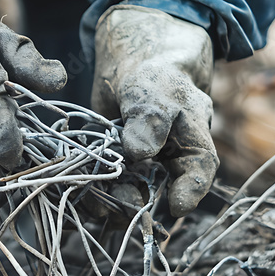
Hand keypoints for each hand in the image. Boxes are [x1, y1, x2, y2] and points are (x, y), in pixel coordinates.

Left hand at [91, 5, 217, 216]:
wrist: (129, 69)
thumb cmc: (154, 77)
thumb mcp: (155, 92)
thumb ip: (150, 120)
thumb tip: (139, 151)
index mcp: (192, 147)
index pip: (199, 174)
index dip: (190, 193)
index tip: (175, 206)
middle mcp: (167, 166)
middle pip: (156, 196)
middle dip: (135, 204)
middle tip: (116, 202)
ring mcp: (140, 171)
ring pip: (128, 197)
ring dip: (108, 200)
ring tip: (91, 196)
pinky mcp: (113, 169)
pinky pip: (104, 188)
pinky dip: (89, 189)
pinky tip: (76, 187)